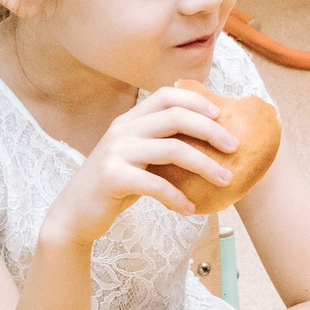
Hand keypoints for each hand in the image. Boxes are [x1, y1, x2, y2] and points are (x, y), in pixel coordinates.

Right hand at [42, 88, 238, 246]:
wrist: (74, 215)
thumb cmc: (114, 187)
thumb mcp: (136, 159)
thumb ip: (160, 145)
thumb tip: (208, 142)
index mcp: (129, 121)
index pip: (166, 95)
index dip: (196, 101)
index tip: (222, 115)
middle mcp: (122, 130)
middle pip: (176, 117)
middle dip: (211, 130)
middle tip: (235, 146)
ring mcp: (116, 152)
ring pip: (172, 149)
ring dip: (205, 165)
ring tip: (226, 181)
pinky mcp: (112, 178)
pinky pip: (156, 185)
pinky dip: (178, 197)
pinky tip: (190, 208)